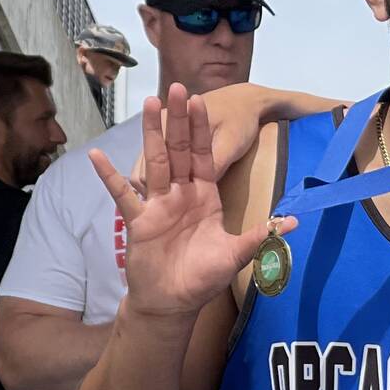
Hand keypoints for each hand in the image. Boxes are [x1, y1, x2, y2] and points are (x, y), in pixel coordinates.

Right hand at [91, 86, 290, 320]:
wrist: (174, 302)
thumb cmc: (203, 277)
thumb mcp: (236, 254)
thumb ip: (260, 235)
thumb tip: (292, 221)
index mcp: (205, 197)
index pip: (205, 155)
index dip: (203, 129)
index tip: (200, 101)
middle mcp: (181, 195)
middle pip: (179, 150)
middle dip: (178, 119)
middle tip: (174, 88)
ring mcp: (157, 205)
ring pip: (154, 162)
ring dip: (150, 134)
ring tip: (147, 104)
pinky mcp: (137, 221)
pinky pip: (122, 195)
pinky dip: (111, 177)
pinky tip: (97, 156)